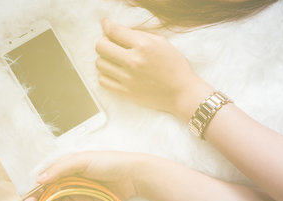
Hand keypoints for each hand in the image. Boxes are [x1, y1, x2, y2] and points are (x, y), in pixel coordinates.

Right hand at [23, 151, 138, 200]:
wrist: (134, 175)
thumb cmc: (109, 162)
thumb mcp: (83, 160)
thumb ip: (60, 169)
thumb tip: (39, 179)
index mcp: (66, 170)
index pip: (44, 184)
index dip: (35, 195)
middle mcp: (70, 183)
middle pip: (50, 198)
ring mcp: (80, 196)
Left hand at [95, 18, 212, 119]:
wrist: (183, 93)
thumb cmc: (175, 66)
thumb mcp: (162, 43)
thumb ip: (139, 35)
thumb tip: (116, 29)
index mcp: (144, 45)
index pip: (113, 31)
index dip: (107, 26)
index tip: (107, 26)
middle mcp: (134, 61)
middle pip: (101, 46)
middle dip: (104, 43)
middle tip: (112, 45)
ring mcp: (128, 78)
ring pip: (100, 64)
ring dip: (105, 60)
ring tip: (115, 61)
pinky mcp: (126, 92)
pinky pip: (103, 81)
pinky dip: (106, 76)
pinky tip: (116, 74)